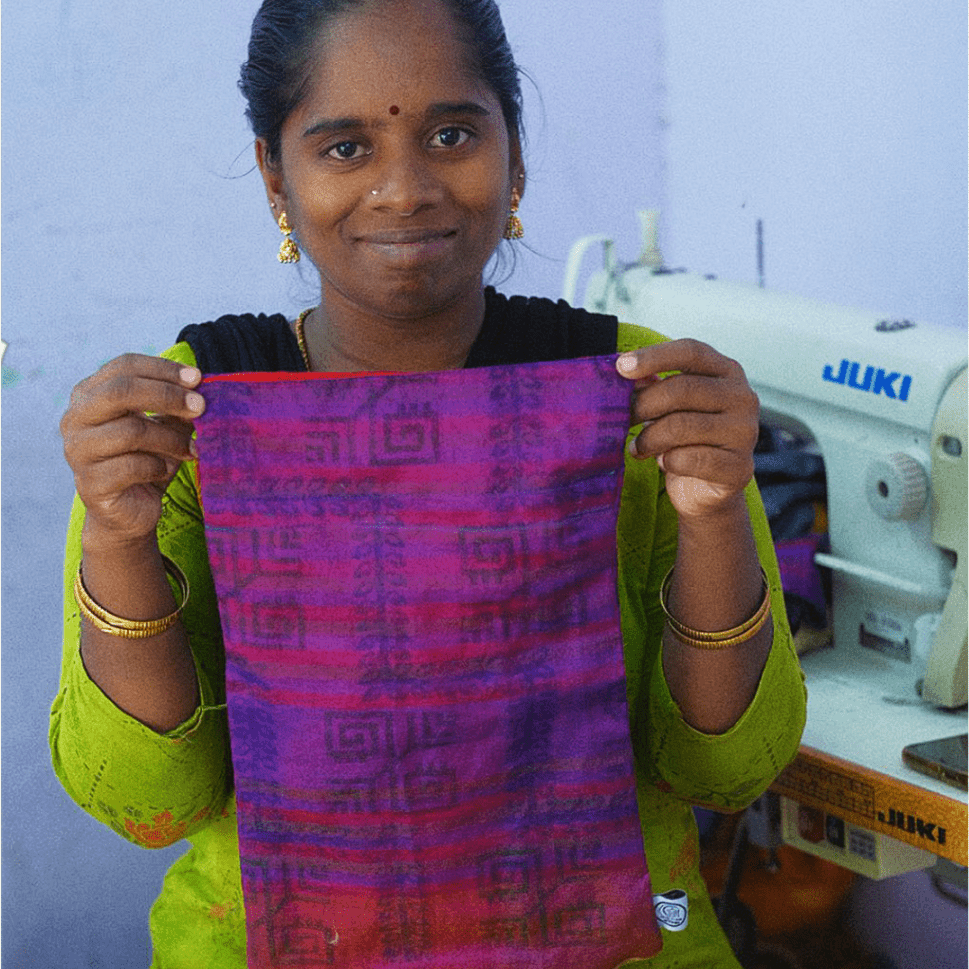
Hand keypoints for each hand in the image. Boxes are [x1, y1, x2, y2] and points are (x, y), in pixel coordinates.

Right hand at [61, 354, 204, 547]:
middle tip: (201, 407)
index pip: (124, 366)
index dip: (162, 369)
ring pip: (131, 431)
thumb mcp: (164, 427)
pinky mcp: (89, 483)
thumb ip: (176, 406)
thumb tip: (200, 388)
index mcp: (90, 395)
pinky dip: (158, 466)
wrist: (131, 511)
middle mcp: (75, 418)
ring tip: (192, 449)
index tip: (198, 378)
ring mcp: (78, 451)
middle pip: (121, 392)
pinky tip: (166, 470)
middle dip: (167, 396)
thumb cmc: (147, 460)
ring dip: (171, 439)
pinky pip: (132, 466)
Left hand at [617, 339, 758, 518]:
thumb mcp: (671, 406)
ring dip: (648, 438)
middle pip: (682, 389)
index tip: (620, 367)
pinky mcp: (739, 467)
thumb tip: (624, 370)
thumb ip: (653, 385)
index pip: (691, 351)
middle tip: (623, 419)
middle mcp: (742, 397)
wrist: (706, 489)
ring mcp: (744, 432)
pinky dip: (667, 461)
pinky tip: (662, 462)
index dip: (654, 357)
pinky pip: (690, 459)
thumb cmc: (686, 438)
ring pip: (681, 426)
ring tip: (636, 447)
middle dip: (643, 404)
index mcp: (727, 372)